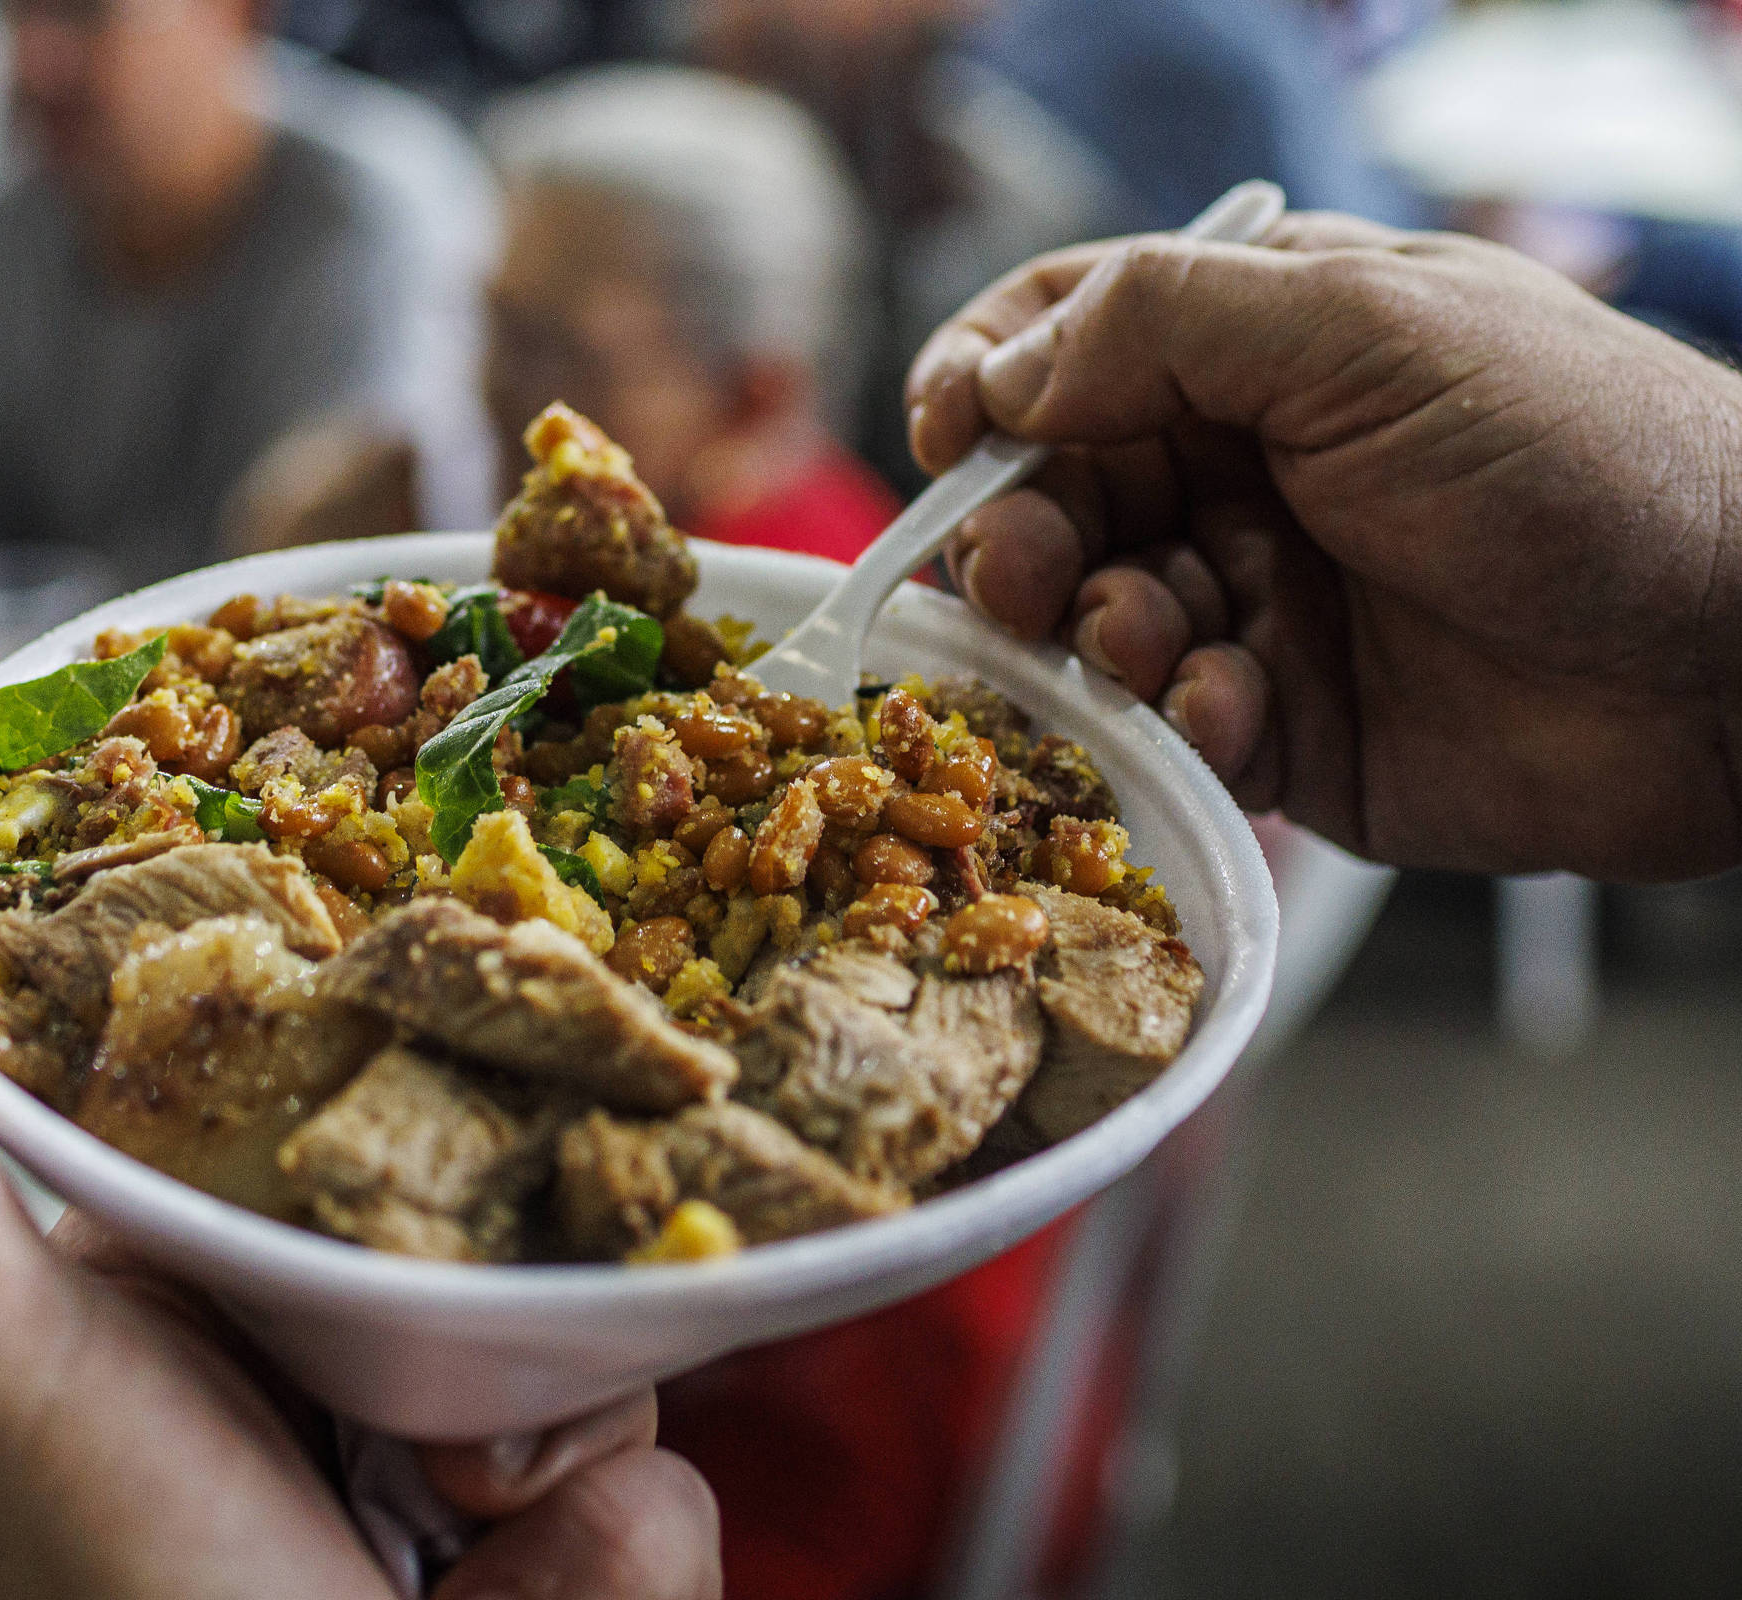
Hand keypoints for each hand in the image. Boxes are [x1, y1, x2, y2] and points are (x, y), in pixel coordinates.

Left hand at [0, 851, 719, 1599]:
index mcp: (162, 1263)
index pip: (282, 1072)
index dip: (352, 1004)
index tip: (421, 931)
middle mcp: (309, 1342)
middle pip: (475, 1184)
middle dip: (487, 1244)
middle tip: (418, 1354)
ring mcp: (447, 1450)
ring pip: (591, 1322)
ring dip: (544, 1431)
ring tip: (440, 1528)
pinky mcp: (562, 1545)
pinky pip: (656, 1475)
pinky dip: (597, 1547)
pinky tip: (502, 1594)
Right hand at [904, 213, 1741, 879]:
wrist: (1738, 653)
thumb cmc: (1577, 455)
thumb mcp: (1365, 333)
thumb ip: (1161, 327)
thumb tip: (997, 376)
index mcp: (1262, 345)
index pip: (1066, 338)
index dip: (981, 385)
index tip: (944, 443)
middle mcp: (1247, 469)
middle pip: (1053, 494)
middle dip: (1018, 534)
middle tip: (1021, 576)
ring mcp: (1264, 599)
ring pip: (1094, 620)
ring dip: (1098, 633)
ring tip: (1158, 641)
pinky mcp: (1288, 728)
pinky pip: (1171, 729)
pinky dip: (1181, 722)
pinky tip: (1243, 709)